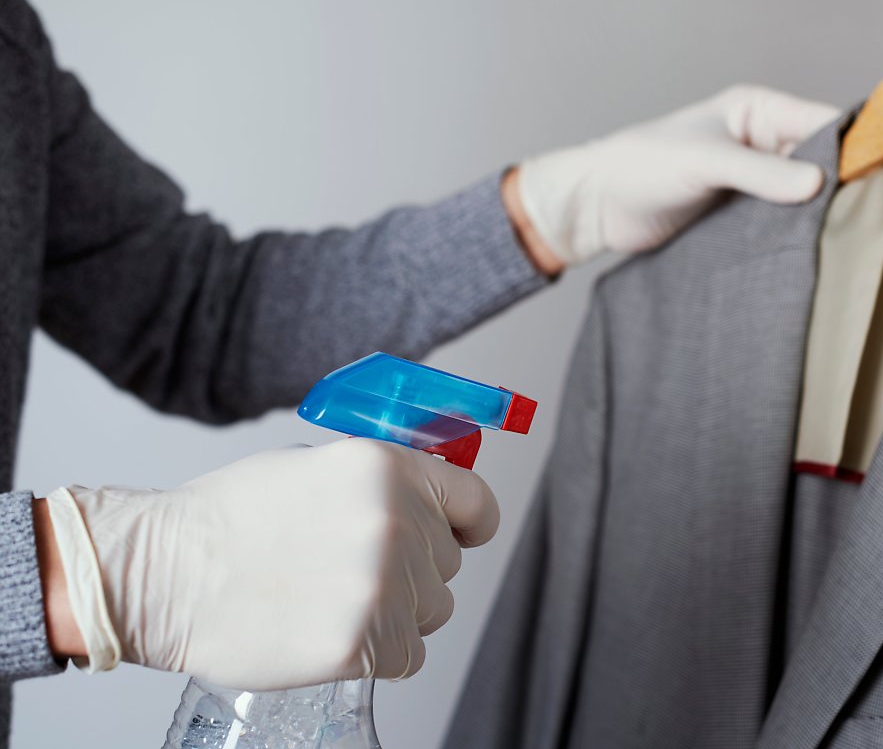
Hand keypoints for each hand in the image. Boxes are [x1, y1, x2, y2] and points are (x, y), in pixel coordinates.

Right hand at [42, 439, 498, 689]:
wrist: (163, 573)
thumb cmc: (226, 521)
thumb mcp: (314, 468)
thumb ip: (382, 484)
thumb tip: (432, 502)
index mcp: (386, 468)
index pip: (476, 501)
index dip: (471, 523)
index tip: (467, 535)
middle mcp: (397, 520)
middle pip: (448, 564)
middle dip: (411, 571)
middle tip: (344, 570)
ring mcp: (384, 582)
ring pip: (431, 611)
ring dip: (394, 613)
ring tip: (327, 599)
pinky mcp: (364, 641)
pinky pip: (407, 657)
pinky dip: (375, 654)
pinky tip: (326, 631)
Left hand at [515, 85, 839, 266]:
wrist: (599, 207)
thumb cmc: (642, 166)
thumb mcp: (705, 162)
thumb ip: (760, 173)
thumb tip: (818, 185)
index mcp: (757, 111)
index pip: (824, 121)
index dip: (855, 144)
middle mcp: (763, 141)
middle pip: (822, 161)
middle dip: (842, 185)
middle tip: (868, 216)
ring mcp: (755, 180)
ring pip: (805, 196)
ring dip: (818, 214)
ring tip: (845, 238)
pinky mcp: (742, 213)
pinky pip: (782, 221)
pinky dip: (795, 234)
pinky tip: (812, 252)